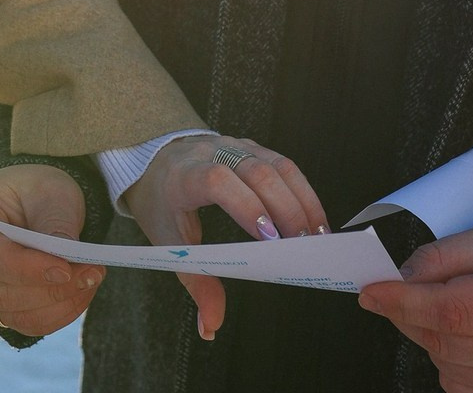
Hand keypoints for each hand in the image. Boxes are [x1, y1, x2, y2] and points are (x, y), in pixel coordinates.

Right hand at [0, 165, 105, 336]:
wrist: (25, 198)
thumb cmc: (34, 188)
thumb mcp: (50, 193)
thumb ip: (56, 226)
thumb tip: (67, 265)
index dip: (26, 269)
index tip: (66, 270)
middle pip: (0, 290)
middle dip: (51, 288)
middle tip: (93, 272)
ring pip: (13, 312)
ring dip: (57, 303)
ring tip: (91, 279)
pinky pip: (22, 323)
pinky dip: (54, 314)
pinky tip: (78, 294)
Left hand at [124, 135, 328, 340]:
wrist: (154, 161)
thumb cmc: (162, 201)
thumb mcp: (168, 241)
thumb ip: (195, 281)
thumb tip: (211, 327)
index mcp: (184, 175)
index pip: (217, 181)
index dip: (245, 205)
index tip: (269, 238)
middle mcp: (211, 153)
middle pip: (255, 171)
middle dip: (285, 209)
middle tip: (304, 248)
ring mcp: (233, 145)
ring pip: (275, 164)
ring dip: (302, 200)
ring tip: (318, 237)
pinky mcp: (251, 147)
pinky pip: (282, 164)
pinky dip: (302, 191)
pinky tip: (313, 219)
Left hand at [358, 225, 472, 391]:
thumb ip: (439, 257)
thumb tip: (398, 281)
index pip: (451, 310)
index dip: (403, 302)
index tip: (370, 292)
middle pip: (442, 339)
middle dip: (409, 312)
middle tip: (409, 289)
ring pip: (443, 362)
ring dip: (429, 334)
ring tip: (455, 309)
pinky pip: (457, 383)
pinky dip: (446, 358)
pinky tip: (465, 336)